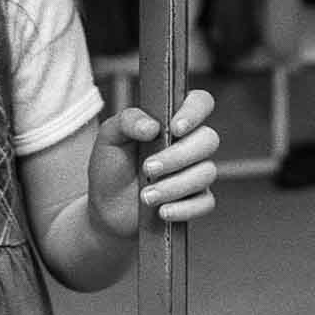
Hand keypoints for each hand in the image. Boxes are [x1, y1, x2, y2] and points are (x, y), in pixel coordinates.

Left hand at [88, 90, 220, 237]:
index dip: (195, 112)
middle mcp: (189, 144)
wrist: (106, 208)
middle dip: (178, 156)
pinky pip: (205, 202)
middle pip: (208, 140)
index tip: (175, 129)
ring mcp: (195, 172)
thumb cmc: (110, 167)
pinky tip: (162, 211)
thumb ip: (127, 121)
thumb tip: (151, 126)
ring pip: (207, 173)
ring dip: (175, 186)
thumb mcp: (109, 138)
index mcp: (172, 121)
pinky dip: (184, 208)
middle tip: (148, 168)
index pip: (200, 102)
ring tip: (146, 196)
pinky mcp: (195, 200)